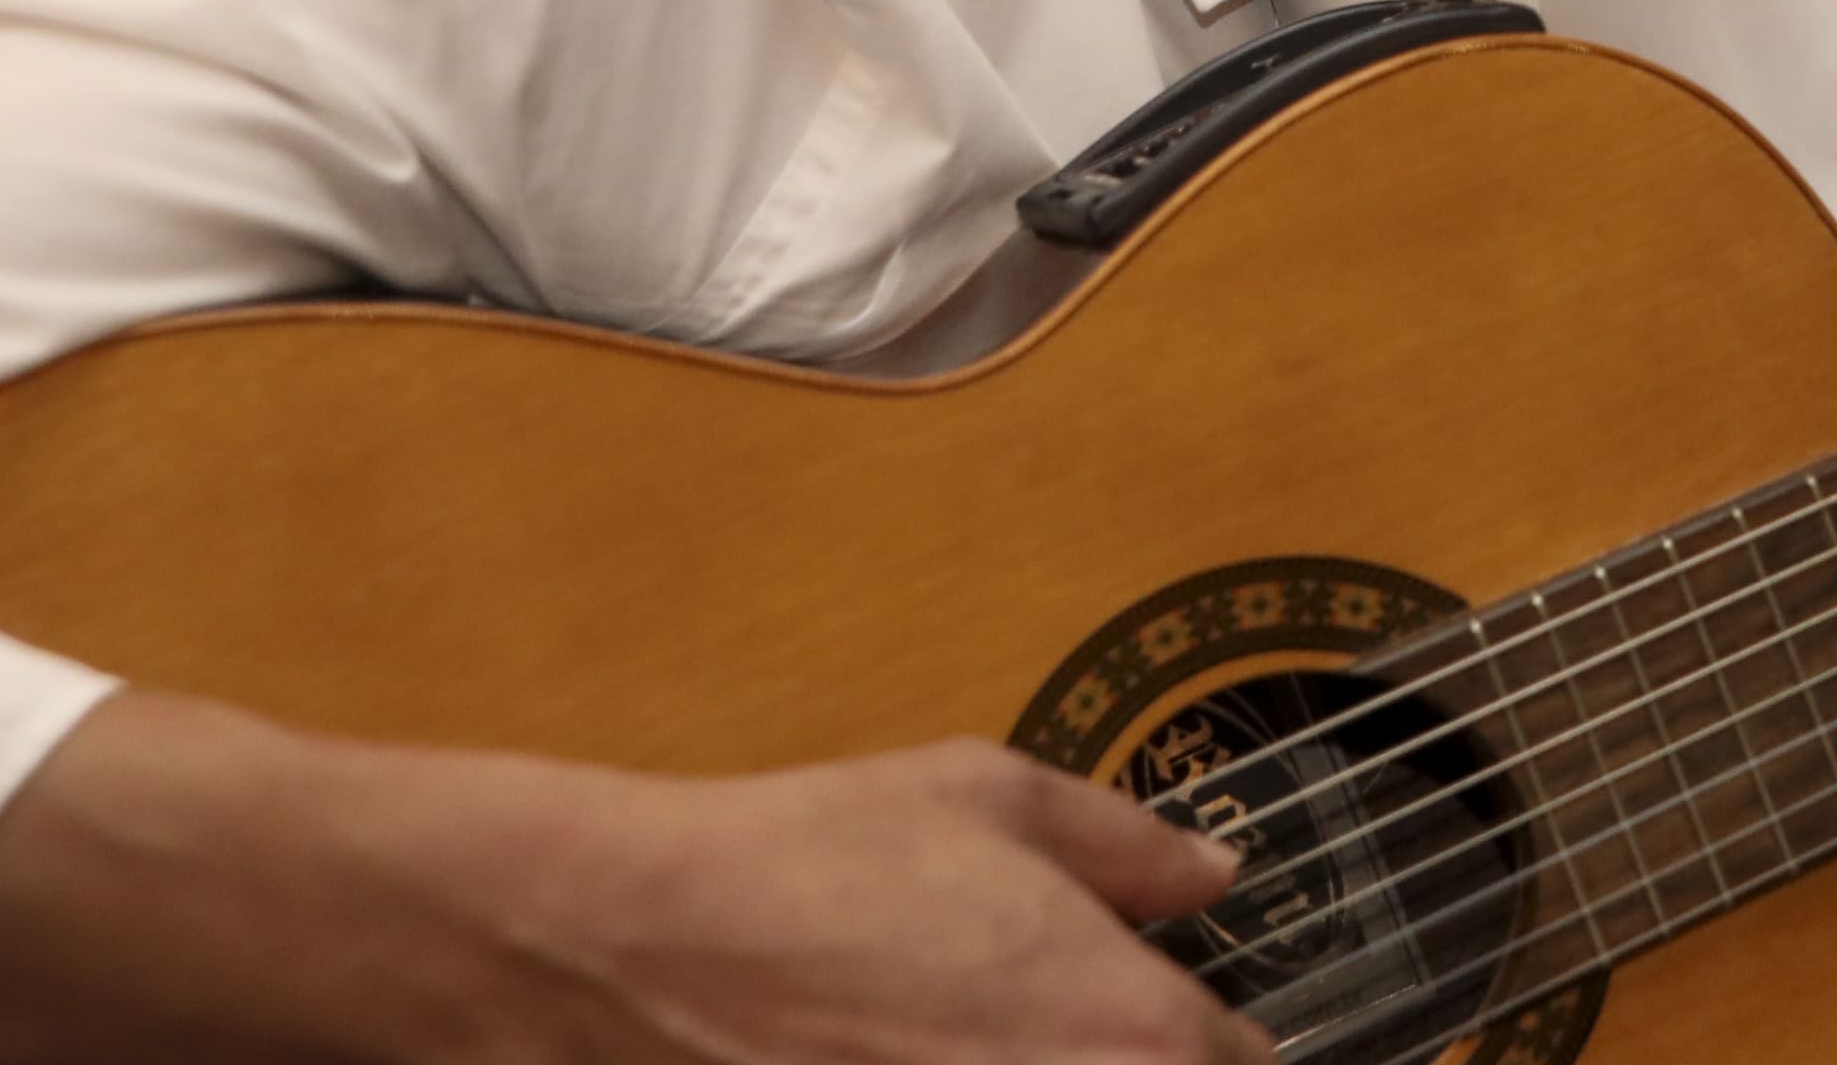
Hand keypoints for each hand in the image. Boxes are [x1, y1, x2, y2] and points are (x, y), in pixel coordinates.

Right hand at [0, 689, 1273, 1064]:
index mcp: (1132, 1033)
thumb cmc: (791, 873)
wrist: (612, 957)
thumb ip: (1126, 842)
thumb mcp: (982, 798)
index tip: (1197, 1039)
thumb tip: (1207, 869)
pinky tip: (892, 1060)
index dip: (1225, 1054)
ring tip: (960, 1045)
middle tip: (1059, 1035)